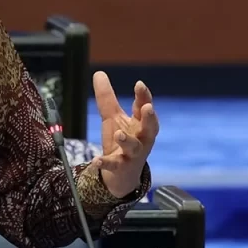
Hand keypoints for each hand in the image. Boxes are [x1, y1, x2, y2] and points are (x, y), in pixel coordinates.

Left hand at [91, 71, 158, 197]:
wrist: (121, 175)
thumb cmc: (121, 142)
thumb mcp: (112, 117)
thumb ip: (107, 98)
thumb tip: (98, 73)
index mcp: (140, 124)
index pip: (144, 108)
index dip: (143, 96)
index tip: (139, 84)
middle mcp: (142, 139)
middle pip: (150, 128)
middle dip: (150, 118)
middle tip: (147, 108)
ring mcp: (133, 154)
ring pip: (134, 147)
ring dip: (127, 140)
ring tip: (119, 133)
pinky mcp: (121, 168)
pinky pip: (115, 165)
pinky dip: (106, 163)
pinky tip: (97, 160)